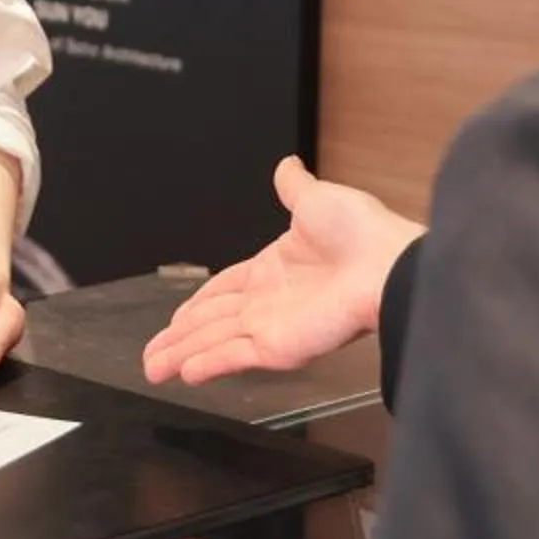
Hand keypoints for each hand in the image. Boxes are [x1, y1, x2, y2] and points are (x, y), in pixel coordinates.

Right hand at [140, 158, 424, 384]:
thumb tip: (287, 165)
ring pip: (212, 343)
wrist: (386, 264)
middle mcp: (269, 301)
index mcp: (274, 269)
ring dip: (180, 355)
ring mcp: (272, 326)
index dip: (196, 303)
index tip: (175, 317)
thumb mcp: (316, 199)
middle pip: (210, 321)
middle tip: (152, 354)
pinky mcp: (278, 346)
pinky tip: (184, 373)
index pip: (224, 289)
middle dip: (178, 337)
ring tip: (153, 370)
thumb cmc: (362, 233)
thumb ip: (294, 188)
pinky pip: (232, 355)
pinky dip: (207, 364)